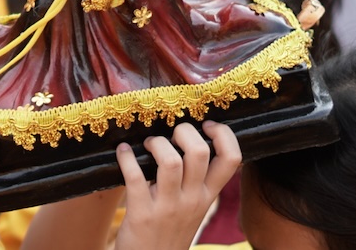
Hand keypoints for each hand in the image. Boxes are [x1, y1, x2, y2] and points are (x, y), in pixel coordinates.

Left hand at [114, 121, 240, 249]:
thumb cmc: (170, 230)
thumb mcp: (194, 208)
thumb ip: (196, 181)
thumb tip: (187, 140)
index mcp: (208, 196)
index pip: (232, 159)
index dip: (223, 134)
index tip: (206, 125)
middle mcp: (194, 200)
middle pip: (199, 152)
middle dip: (184, 131)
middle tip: (171, 133)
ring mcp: (168, 207)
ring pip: (169, 161)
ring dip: (155, 143)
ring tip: (147, 144)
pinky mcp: (142, 213)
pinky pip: (135, 176)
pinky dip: (126, 157)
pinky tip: (123, 152)